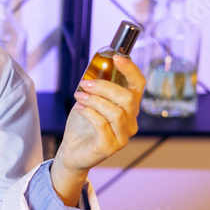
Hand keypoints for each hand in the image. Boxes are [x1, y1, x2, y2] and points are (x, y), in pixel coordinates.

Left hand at [52, 55, 144, 203]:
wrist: (72, 152)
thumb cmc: (82, 126)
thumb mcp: (90, 101)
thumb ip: (96, 87)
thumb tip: (94, 67)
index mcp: (129, 109)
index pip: (138, 86)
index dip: (131, 70)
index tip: (117, 57)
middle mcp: (130, 123)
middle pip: (126, 98)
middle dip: (104, 87)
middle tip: (85, 84)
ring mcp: (122, 137)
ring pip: (115, 112)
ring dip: (94, 100)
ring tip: (79, 96)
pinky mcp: (109, 147)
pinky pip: (102, 126)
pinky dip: (89, 114)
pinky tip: (79, 109)